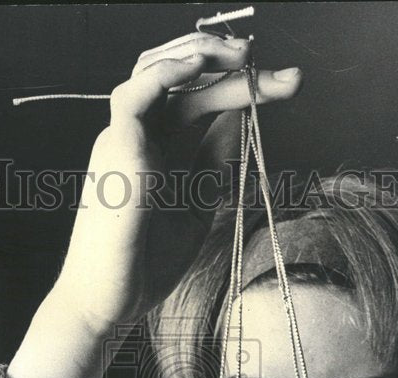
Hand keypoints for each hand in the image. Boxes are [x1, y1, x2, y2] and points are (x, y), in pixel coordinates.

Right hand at [9, 32, 300, 377]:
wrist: (109, 301)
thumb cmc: (146, 264)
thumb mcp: (198, 205)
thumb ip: (215, 162)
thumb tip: (243, 119)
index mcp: (161, 150)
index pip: (202, 100)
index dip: (245, 87)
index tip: (287, 85)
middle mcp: (141, 135)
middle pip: (184, 78)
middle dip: (232, 64)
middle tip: (280, 73)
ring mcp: (125, 137)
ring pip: (158, 70)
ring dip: (203, 54)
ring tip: (246, 56)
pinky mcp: (115, 146)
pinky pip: (137, 91)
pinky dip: (168, 72)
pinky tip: (201, 66)